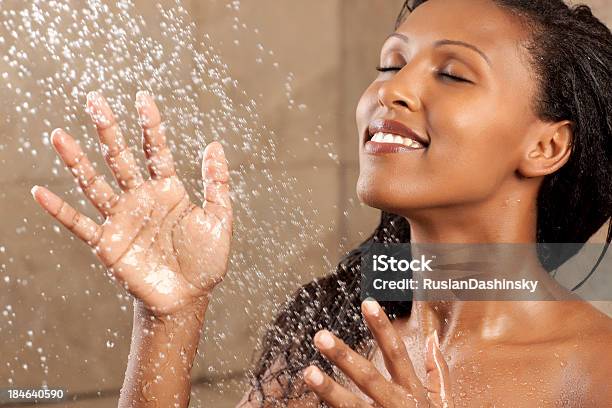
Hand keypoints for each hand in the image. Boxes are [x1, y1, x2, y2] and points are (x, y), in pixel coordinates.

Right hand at [31, 91, 232, 314]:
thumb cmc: (205, 260)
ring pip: (95, 184)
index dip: (150, 124)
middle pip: (120, 157)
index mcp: (168, 190)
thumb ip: (216, 183)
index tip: (142, 97)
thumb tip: (213, 144)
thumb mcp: (219, 219)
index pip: (155, 150)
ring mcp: (122, 219)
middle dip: (107, 129)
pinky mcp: (108, 243)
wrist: (188, 298)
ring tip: (59, 135)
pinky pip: (80, 224)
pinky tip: (41, 192)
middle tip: (93, 99)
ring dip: (77, 161)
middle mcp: (141, 198)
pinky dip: (60, 210)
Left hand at [303, 299, 452, 407]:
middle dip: (344, 356)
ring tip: (307, 372)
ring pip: (351, 405)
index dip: (382, 327)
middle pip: (368, 376)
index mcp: (413, 391)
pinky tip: (309, 400)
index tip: (367, 303)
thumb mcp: (444, 401)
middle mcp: (397, 405)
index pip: (396, 352)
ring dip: (328, 389)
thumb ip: (438, 371)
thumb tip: (433, 338)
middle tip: (320, 336)